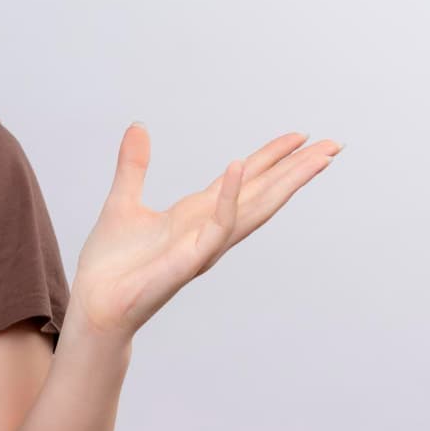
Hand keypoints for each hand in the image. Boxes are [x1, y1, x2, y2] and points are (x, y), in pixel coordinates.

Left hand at [67, 124, 343, 346]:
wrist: (96, 303)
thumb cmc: (111, 264)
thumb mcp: (122, 201)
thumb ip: (134, 165)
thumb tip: (138, 127)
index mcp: (196, 215)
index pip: (244, 181)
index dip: (271, 158)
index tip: (300, 136)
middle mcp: (208, 230)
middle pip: (263, 194)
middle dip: (297, 170)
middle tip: (333, 145)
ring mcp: (204, 246)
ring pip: (255, 209)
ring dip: (284, 182)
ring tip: (312, 155)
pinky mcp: (190, 260)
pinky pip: (216, 225)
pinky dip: (230, 197)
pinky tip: (237, 166)